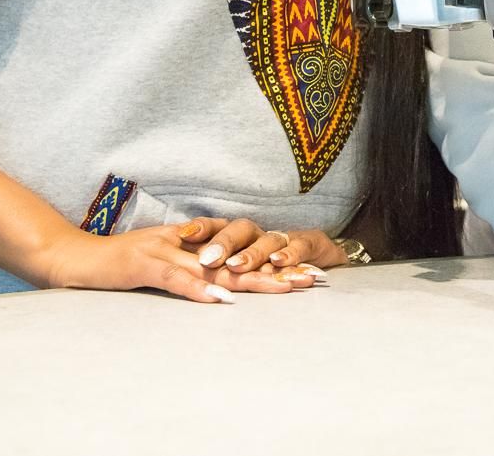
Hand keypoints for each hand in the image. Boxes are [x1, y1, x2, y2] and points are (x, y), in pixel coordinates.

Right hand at [38, 222, 310, 302]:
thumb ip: (191, 268)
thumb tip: (222, 283)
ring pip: (217, 267)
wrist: (78, 258)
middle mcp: (187, 244)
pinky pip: (178, 279)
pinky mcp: (146, 265)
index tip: (307, 273)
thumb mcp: (163, 261)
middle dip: (277, 269)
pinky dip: (200, 290)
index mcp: (194, 242)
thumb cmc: (119, 263)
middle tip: (311, 280)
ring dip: (251, 279)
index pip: (242, 253)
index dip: (275, 263)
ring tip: (282, 288)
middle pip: (240, 259)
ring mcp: (167, 252)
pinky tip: (223, 299)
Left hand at [179, 217, 348, 276]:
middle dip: (223, 244)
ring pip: (267, 240)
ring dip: (252, 253)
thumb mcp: (241, 262)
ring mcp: (284, 239)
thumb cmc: (270, 261)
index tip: (183, 233)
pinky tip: (280, 261)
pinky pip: (301, 246)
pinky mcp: (310, 245)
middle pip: (240, 230)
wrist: (316, 253)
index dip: (202, 227)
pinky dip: (290, 254)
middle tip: (207, 260)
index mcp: (240, 235)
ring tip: (236, 266)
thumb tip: (176, 269)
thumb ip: (213, 264)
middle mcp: (260, 233)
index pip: (218, 225)